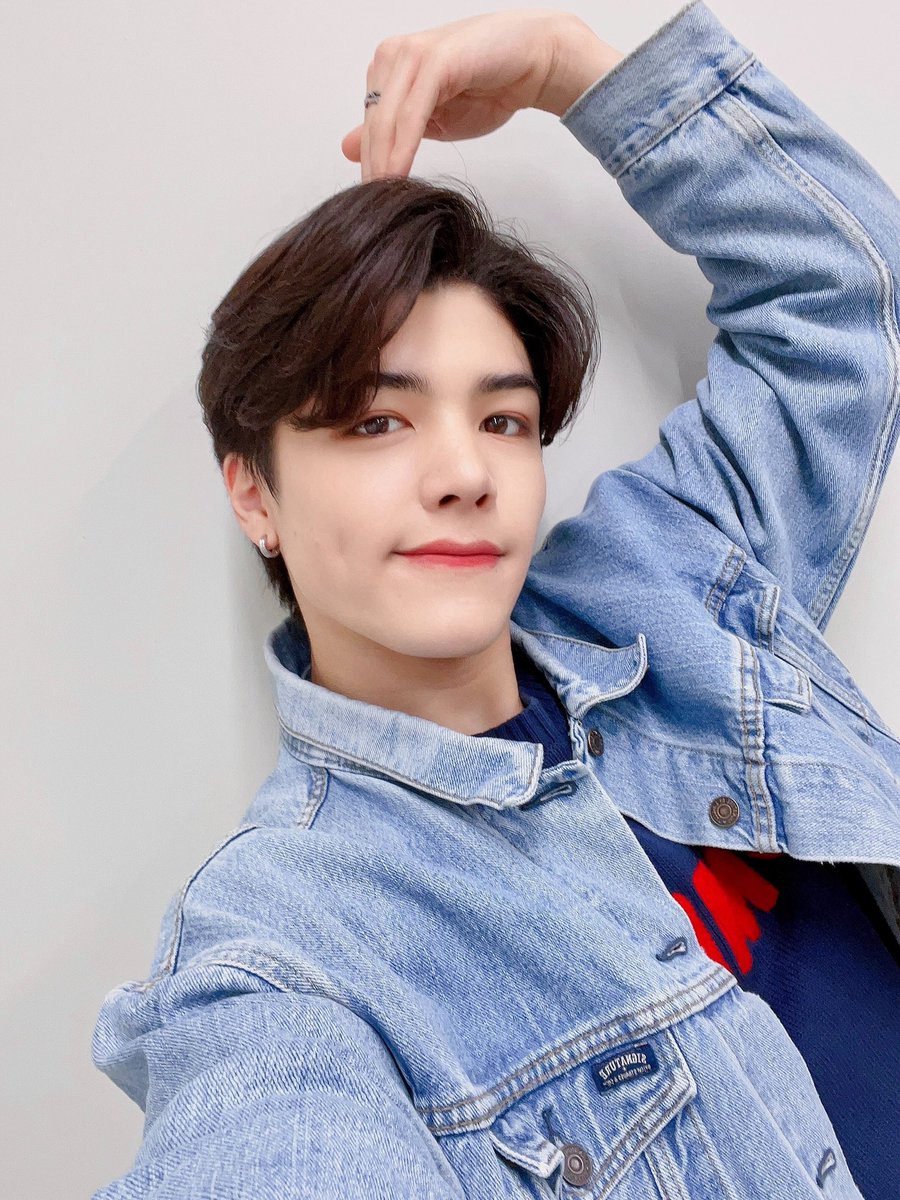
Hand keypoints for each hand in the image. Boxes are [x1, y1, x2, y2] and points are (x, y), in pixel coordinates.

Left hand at [340, 9, 622, 182]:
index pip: (369, 125)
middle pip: (373, 125)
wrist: (533, 62)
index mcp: (388, 67)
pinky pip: (411, 113)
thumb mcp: (430, 119)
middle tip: (373, 211)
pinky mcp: (434, 61)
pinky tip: (399, 175)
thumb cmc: (488, 86)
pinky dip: (403, 147)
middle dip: (373, 169)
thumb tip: (348, 148)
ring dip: (384, 163)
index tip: (368, 203)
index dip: (369, 165)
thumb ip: (391, 132)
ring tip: (385, 199)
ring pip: (387, 120)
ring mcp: (412, 55)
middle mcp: (394, 55)